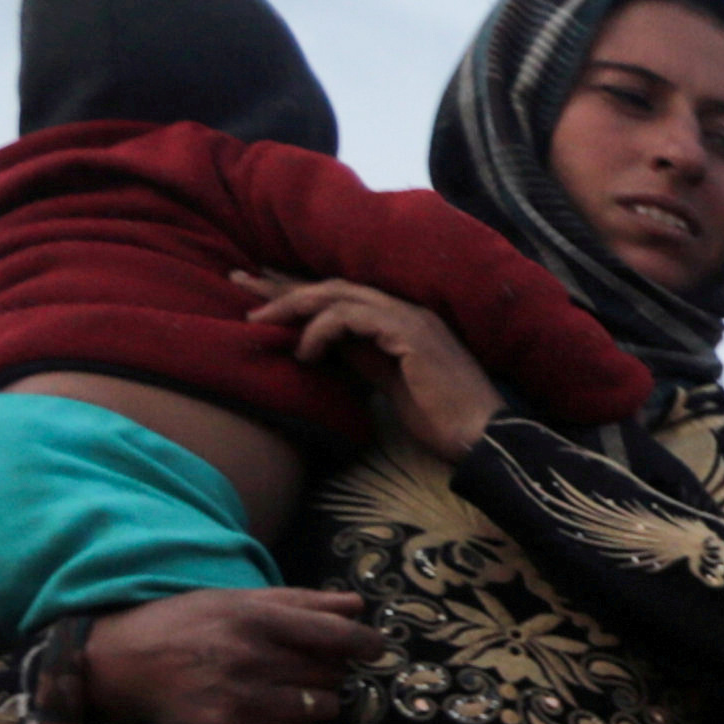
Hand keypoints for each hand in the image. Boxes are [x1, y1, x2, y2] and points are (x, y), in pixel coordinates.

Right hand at [75, 586, 371, 723]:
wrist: (121, 664)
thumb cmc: (185, 624)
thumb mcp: (236, 599)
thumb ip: (300, 602)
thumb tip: (357, 605)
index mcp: (254, 619)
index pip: (336, 637)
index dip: (367, 644)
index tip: (375, 648)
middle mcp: (251, 659)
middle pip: (333, 674)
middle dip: (329, 670)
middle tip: (301, 664)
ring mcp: (242, 700)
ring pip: (322, 708)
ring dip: (316, 700)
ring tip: (283, 687)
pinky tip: (270, 709)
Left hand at [238, 270, 501, 457]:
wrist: (484, 440)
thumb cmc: (444, 422)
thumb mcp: (392, 384)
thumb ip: (362, 358)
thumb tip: (323, 344)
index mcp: (404, 321)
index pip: (342, 296)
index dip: (299, 291)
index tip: (260, 291)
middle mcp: (406, 310)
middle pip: (332, 285)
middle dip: (283, 284)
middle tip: (240, 282)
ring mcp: (409, 318)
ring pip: (336, 294)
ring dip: (293, 304)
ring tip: (260, 320)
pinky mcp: (409, 333)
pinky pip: (350, 318)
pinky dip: (321, 330)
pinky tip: (305, 351)